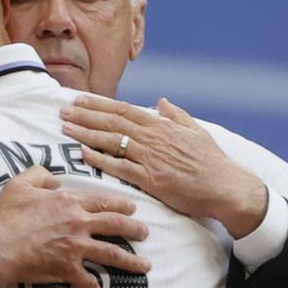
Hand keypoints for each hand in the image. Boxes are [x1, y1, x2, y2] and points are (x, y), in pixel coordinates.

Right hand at [0, 167, 150, 287]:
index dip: (120, 203)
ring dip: (132, 261)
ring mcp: (76, 248)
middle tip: (146, 233)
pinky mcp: (68, 270)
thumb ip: (41, 174)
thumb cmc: (6, 215)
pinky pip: (90, 286)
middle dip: (134, 228)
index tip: (132, 207)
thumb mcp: (21, 183)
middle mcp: (79, 223)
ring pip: (112, 254)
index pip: (103, 201)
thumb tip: (55, 179)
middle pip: (115, 225)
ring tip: (146, 266)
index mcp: (69, 201)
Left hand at [61, 93, 268, 235]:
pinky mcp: (152, 179)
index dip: (99, 104)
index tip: (80, 100)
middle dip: (85, 115)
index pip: (123, 110)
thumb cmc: (212, 162)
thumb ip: (177, 115)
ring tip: (66, 128)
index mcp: (162, 125)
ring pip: (112, 141)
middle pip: (112, 121)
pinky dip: (101, 159)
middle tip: (62, 111)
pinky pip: (121, 167)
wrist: (225, 186)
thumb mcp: (196, 131)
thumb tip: (162, 101)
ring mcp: (151, 158)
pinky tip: (84, 153)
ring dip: (86, 133)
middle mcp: (154, 138)